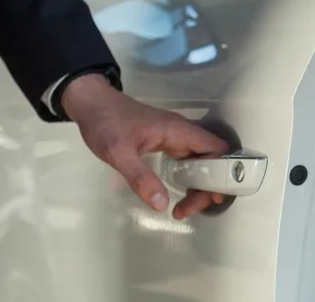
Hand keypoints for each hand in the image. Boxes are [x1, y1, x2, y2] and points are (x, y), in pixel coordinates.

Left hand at [60, 74, 231, 219]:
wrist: (92, 104)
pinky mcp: (166, 141)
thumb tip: (161, 204)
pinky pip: (187, 161)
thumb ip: (141, 178)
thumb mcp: (119, 154)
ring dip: (198, 185)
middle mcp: (182, 132)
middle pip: (211, 159)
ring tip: (182, 208)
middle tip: (186, 210)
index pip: (216, 148)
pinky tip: (179, 193)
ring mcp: (174, 136)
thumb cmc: (106, 124)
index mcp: (178, 131)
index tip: (211, 197)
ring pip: (200, 161)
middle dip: (207, 187)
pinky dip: (189, 178)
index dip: (222, 172)